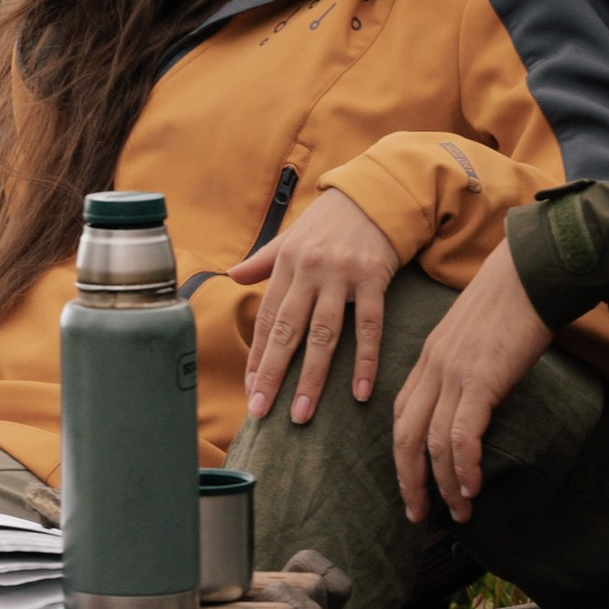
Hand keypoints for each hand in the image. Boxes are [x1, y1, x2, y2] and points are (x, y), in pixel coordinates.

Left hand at [234, 185, 401, 423]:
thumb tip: (232, 275)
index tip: (250, 389)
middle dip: (273, 374)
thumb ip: (263, 260)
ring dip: (312, 378)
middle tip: (261, 412)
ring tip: (302, 414)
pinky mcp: (373, 278)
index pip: (267, 318)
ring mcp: (342, 275)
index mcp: (287, 264)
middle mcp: (310, 271)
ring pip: (324, 335)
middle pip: (288, 331)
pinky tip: (359, 393)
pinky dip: (364, 361)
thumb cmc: (330, 220)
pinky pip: (369, 326)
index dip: (257, 355)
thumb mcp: (292, 236)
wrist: (376, 193)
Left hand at [391, 246, 549, 523]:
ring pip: (432, 443)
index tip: (412, 484)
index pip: (402, 414)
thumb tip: (475, 402)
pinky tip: (472, 486)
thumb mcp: (474, 336)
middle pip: (405, 435)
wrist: (530, 273)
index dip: (403, 455)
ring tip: (459, 511)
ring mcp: (453, 373)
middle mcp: (432, 367)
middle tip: (418, 514)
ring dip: (444, 484)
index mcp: (428, 357)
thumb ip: (465, 367)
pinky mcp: (479, 379)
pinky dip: (464, 466)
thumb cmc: (511, 302)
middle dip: (409, 480)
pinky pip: (462, 435)